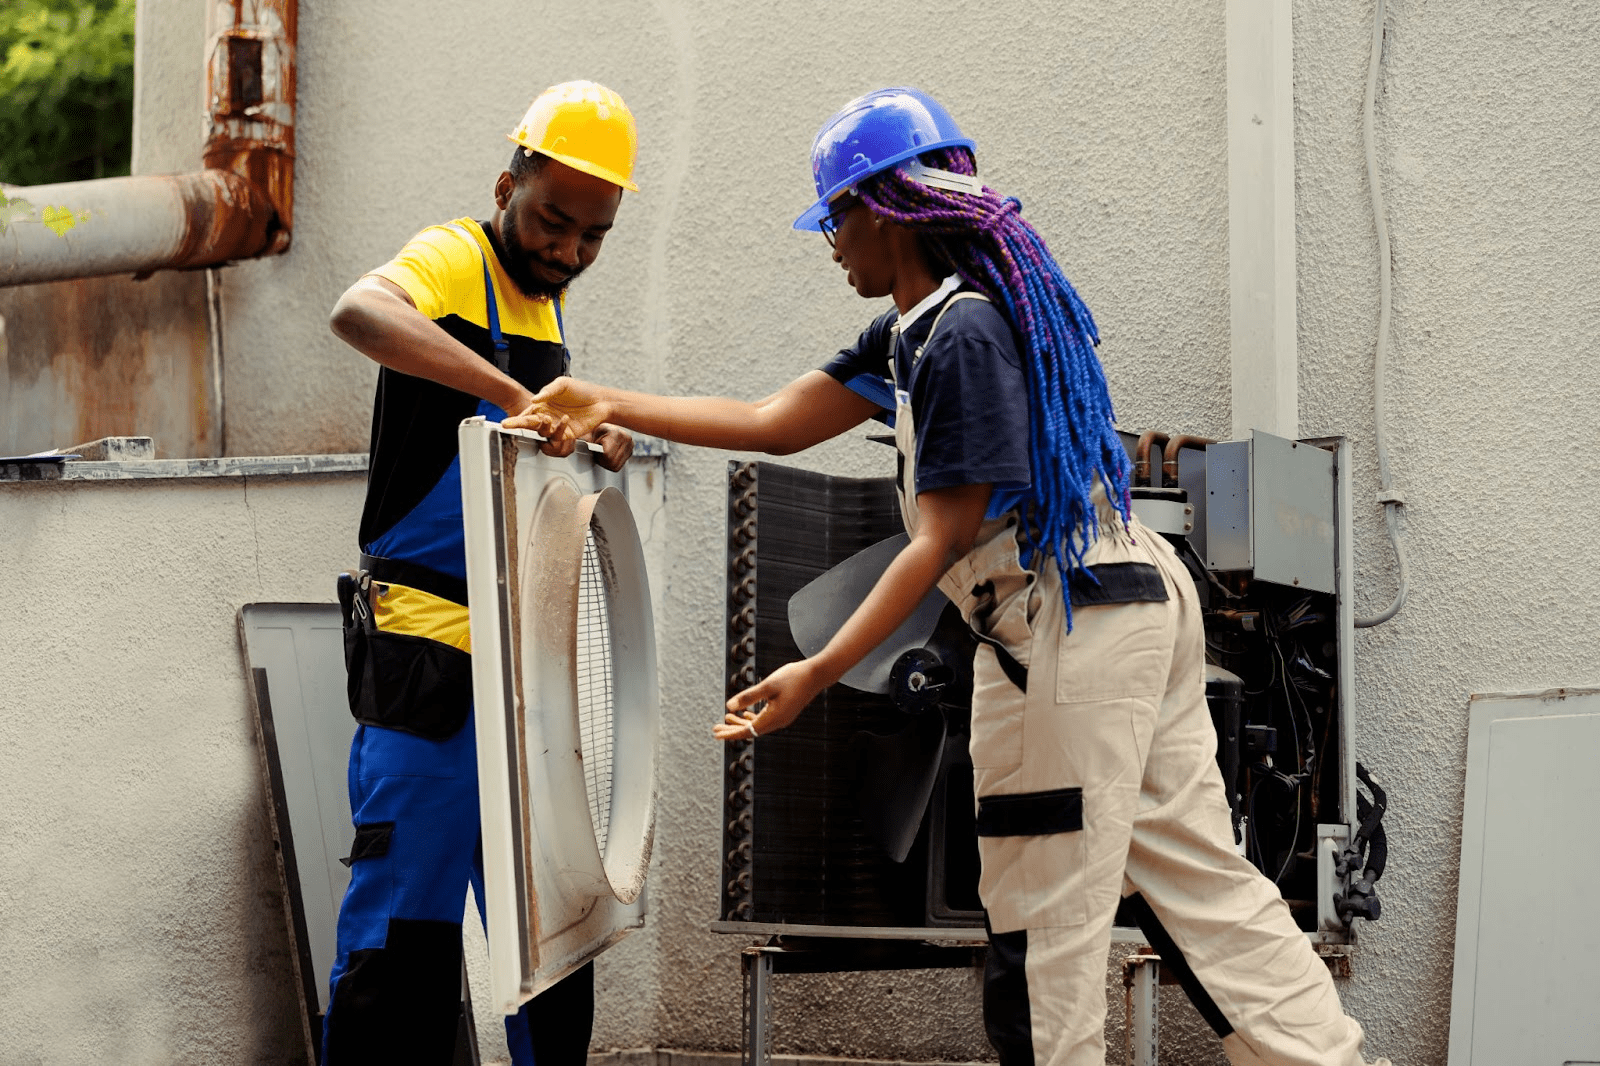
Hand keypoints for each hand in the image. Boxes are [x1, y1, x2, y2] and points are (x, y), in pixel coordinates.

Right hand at [504, 378, 610, 457]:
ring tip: (546, 418)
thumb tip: (534, 399)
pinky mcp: (567, 434)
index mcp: (544, 405)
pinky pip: (558, 435)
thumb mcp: (563, 384)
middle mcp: (548, 417)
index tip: (506, 422)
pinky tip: (565, 418)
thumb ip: (548, 391)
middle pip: (530, 424)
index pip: (527, 413)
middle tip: (508, 426)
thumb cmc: (582, 390)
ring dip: (541, 426)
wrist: (601, 401)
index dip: (516, 418)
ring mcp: (557, 426)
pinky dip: (560, 428)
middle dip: (518, 425)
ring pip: (542, 431)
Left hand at [588, 424, 632, 471]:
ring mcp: (630, 446)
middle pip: (612, 462)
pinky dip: (612, 464)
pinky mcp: (630, 452)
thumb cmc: (596, 431)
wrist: (605, 428)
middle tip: (598, 453)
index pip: (607, 454)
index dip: (598, 455)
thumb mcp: (588, 433)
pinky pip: (619, 466)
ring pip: (615, 466)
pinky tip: (609, 456)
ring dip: (607, 463)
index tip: (596, 449)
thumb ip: (584, 439)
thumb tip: (576, 443)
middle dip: (602, 460)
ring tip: (604, 454)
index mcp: (616, 433)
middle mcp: (626, 439)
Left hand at [713, 659, 827, 741]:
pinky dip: (753, 717)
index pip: (747, 731)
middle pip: (751, 731)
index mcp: (773, 718)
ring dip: (742, 722)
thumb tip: (728, 707)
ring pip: (757, 725)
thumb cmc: (793, 677)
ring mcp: (782, 718)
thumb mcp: (767, 685)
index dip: (730, 733)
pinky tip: (745, 712)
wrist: (817, 674)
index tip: (716, 734)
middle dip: (732, 729)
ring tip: (726, 718)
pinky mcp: (785, 712)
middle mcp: (778, 722)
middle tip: (715, 728)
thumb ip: (748, 696)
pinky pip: (765, 719)